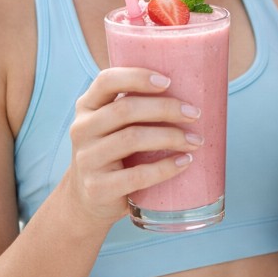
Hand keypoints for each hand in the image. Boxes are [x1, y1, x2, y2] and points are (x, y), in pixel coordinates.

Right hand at [66, 67, 202, 225]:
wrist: (89, 199)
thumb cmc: (114, 152)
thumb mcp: (113, 125)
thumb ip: (135, 106)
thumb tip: (191, 86)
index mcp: (87, 106)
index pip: (107, 80)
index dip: (137, 77)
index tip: (168, 82)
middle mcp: (82, 129)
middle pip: (125, 109)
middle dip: (165, 108)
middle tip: (194, 113)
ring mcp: (87, 159)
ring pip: (132, 139)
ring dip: (171, 137)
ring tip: (195, 140)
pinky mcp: (97, 188)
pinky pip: (137, 175)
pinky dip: (165, 167)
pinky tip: (184, 162)